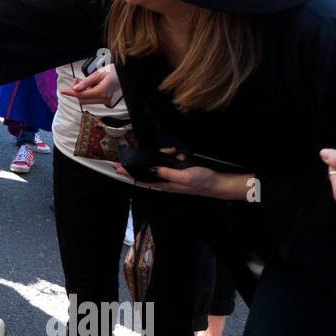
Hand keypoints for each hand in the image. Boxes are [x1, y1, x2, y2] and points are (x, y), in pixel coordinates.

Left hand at [61, 64, 120, 106]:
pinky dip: (89, 94)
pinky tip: (91, 86)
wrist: (124, 74)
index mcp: (102, 91)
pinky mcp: (107, 101)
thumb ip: (86, 82)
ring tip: (85, 82)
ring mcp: (106, 101)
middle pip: (84, 100)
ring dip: (83, 92)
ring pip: (88, 100)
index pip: (82, 95)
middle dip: (77, 91)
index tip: (64, 91)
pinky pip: (94, 99)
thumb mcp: (99, 73)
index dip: (71, 93)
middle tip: (76, 81)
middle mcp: (105, 99)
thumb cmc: (114, 71)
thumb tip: (76, 88)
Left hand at [113, 148, 249, 199]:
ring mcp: (172, 175)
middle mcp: (166, 181)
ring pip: (160, 162)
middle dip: (152, 158)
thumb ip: (168, 173)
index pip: (142, 179)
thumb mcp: (185, 176)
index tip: (118, 168)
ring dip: (166, 155)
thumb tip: (153, 169)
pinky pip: (170, 161)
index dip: (129, 174)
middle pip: (150, 168)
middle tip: (164, 151)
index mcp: (165, 184)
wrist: (218, 183)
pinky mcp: (178, 171)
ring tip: (176, 153)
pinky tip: (181, 156)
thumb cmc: (203, 181)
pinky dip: (174, 156)